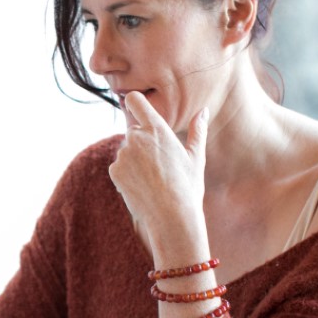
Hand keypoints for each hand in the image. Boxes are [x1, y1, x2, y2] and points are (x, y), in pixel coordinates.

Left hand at [108, 91, 209, 232]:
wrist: (171, 217)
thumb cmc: (188, 188)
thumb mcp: (196, 158)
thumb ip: (198, 131)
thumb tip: (203, 111)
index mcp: (157, 129)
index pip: (134, 100)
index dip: (134, 102)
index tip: (137, 108)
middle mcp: (136, 138)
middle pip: (133, 130)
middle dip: (142, 142)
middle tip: (158, 164)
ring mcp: (123, 154)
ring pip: (126, 151)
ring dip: (134, 160)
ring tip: (152, 179)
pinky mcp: (114, 171)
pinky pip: (118, 167)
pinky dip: (126, 175)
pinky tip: (142, 187)